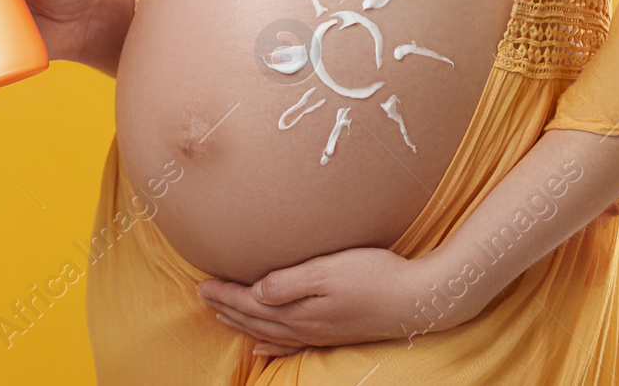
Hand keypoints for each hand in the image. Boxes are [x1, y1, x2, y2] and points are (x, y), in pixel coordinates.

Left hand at [197, 246, 467, 356]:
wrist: (417, 299)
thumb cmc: (374, 276)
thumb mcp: (328, 270)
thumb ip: (289, 282)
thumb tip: (256, 292)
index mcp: (298, 308)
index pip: (249, 303)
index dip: (224, 294)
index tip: (201, 284)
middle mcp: (304, 325)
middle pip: (254, 319)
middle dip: (226, 308)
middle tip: (201, 295)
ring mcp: (319, 332)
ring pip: (269, 332)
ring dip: (242, 325)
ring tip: (221, 317)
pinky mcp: (333, 333)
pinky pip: (291, 343)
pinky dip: (270, 346)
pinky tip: (260, 348)